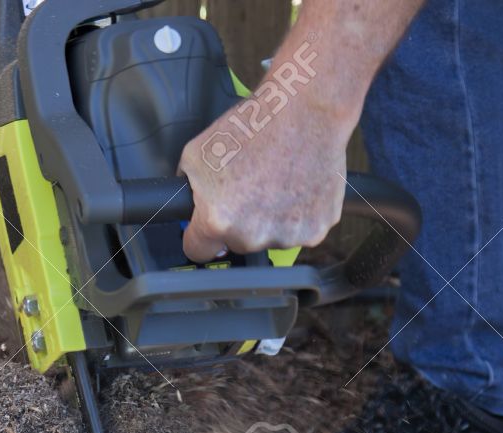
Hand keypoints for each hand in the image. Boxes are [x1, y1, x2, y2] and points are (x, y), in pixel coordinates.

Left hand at [179, 95, 351, 262]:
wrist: (304, 111)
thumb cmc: (252, 127)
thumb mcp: (196, 154)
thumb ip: (187, 189)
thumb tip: (187, 206)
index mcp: (217, 220)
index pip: (198, 251)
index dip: (200, 236)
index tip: (207, 226)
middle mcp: (252, 235)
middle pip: (236, 244)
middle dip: (238, 223)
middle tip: (248, 188)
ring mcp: (287, 236)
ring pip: (269, 240)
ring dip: (269, 221)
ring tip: (275, 183)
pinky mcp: (316, 229)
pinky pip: (299, 233)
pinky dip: (297, 216)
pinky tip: (295, 187)